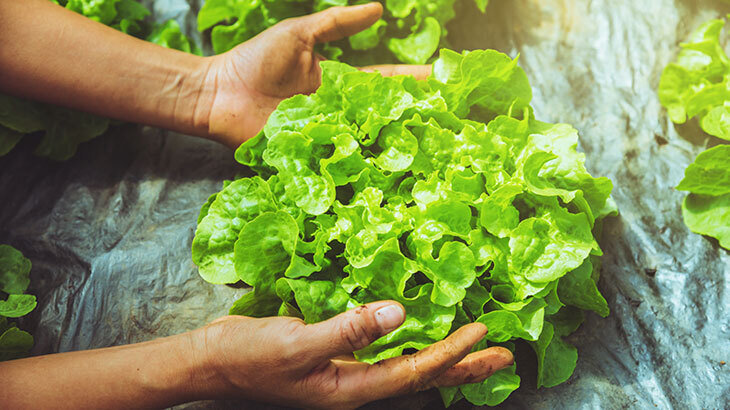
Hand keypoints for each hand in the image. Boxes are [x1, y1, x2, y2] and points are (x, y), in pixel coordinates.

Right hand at [195, 300, 513, 408]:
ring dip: (442, 356)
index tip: (484, 333)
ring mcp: (344, 375)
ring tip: (474, 347)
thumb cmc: (249, 358)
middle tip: (503, 356)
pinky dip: (409, 343)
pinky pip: (383, 354)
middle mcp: (355, 387)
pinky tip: (417, 332)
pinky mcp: (334, 358)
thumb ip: (348, 330)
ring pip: (406, 366)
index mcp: (350, 391)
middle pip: (421, 378)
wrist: (212, 362)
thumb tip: (399, 313)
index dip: (451, 353)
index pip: (414, 372)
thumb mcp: (297, 343)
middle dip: (463, 367)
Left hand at [199, 3, 431, 148]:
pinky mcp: (310, 158)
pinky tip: (389, 177)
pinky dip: (361, 171)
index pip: (383, 84)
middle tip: (449, 124)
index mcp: (338, 85)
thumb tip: (380, 8)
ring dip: (394, 148)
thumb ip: (338, 24)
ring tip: (430, 152)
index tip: (442, 80)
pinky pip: (339, 164)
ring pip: (366, 144)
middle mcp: (337, 114)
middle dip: (413, 120)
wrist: (220, 93)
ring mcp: (325, 138)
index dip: (412, 82)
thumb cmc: (256, 61)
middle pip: (381, 118)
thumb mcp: (300, 35)